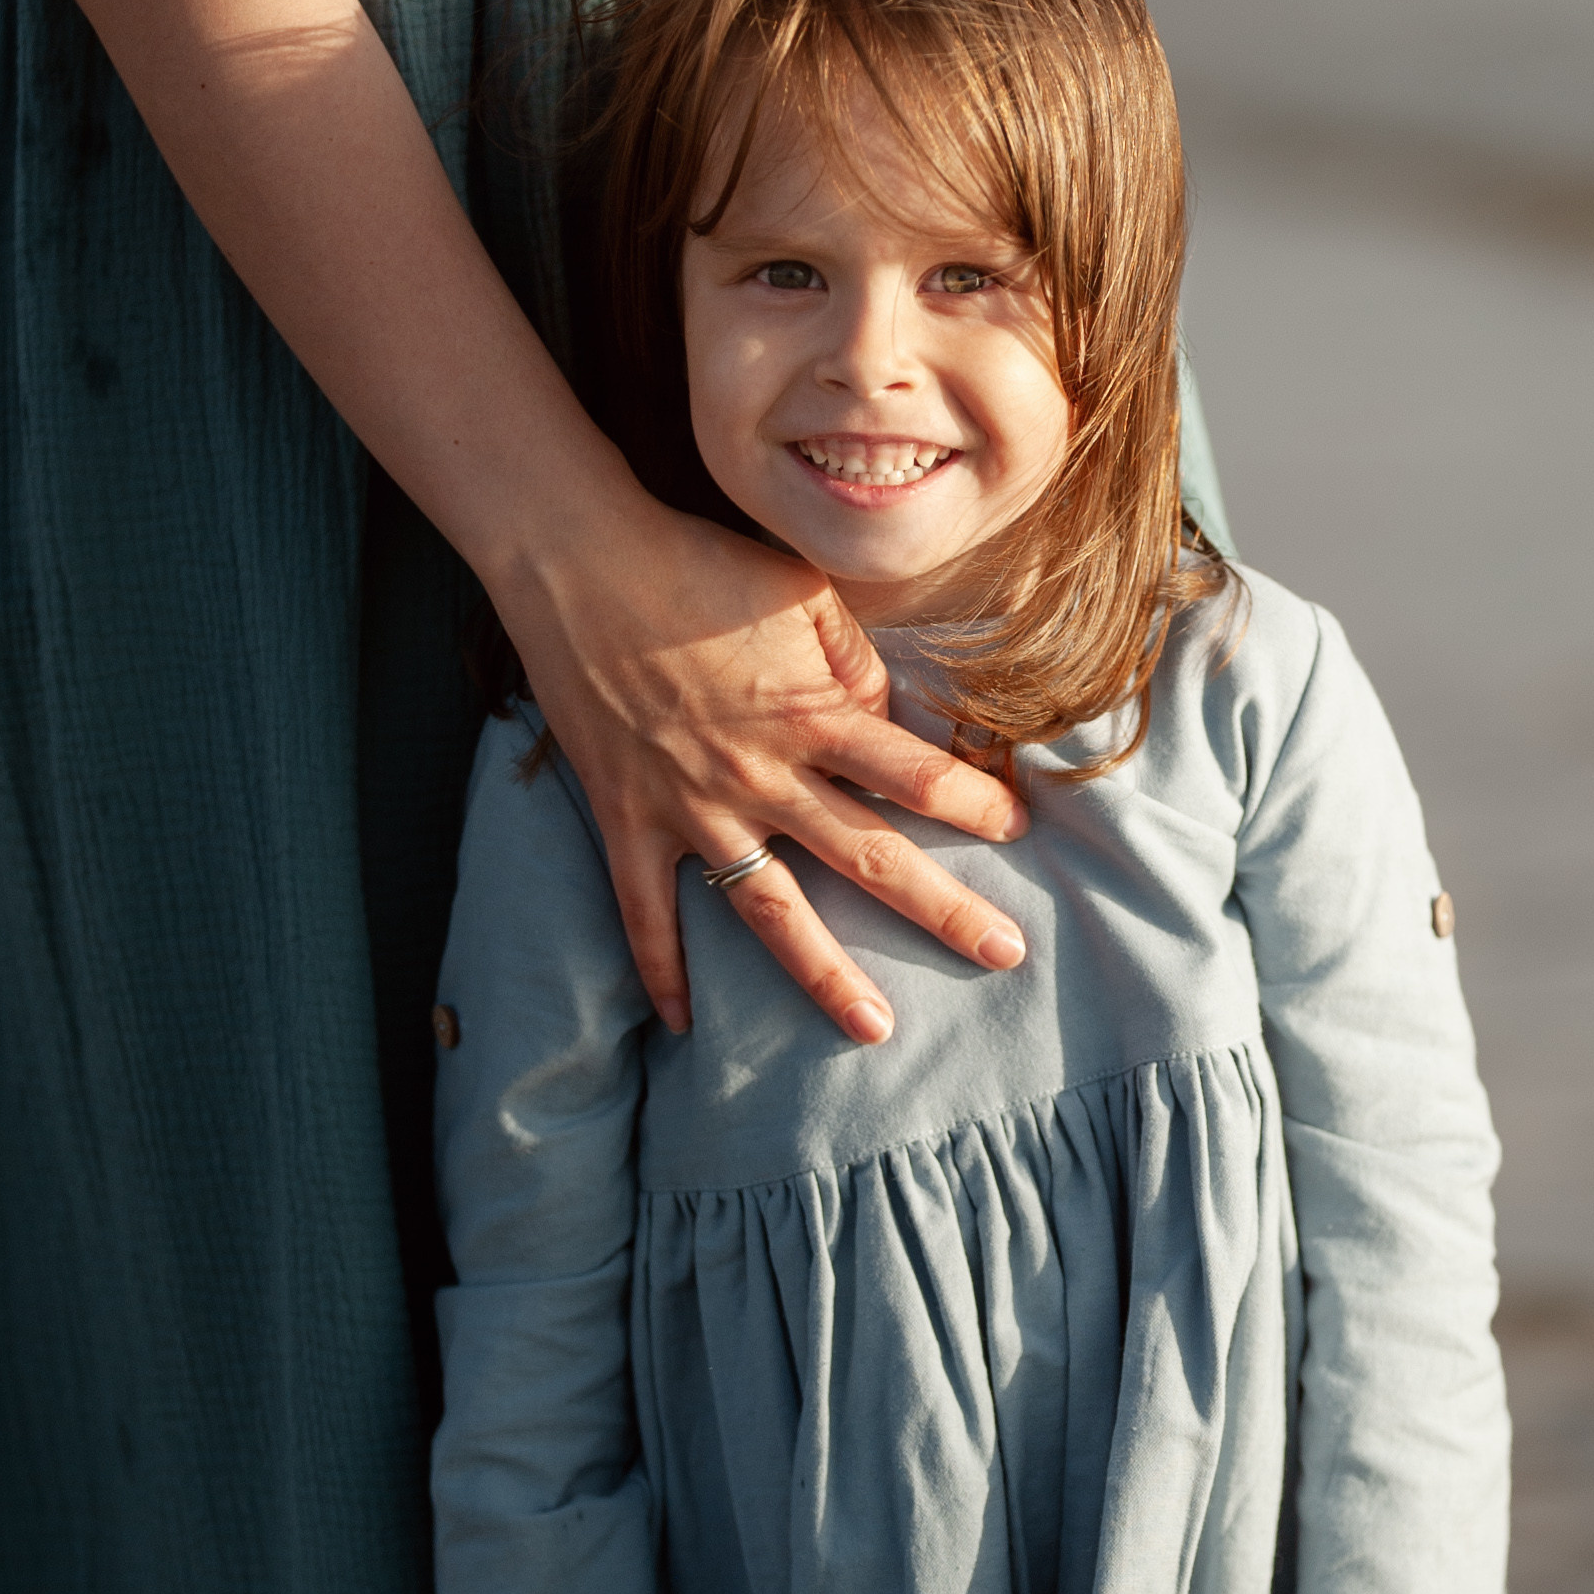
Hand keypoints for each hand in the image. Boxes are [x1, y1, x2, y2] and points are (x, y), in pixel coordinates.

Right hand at [498, 481, 1028, 1039]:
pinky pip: (646, 913)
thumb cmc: (696, 564)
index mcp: (811, 715)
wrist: (576, 563)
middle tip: (1005, 955)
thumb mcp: (802, 591)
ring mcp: (692, 807)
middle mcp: (760, 776)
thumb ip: (855, 659)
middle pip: (868, 856)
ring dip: (826, 976)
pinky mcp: (628, 820)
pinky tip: (685, 1023)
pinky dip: (662, 970)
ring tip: (875, 1029)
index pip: (914, 773)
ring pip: (771, 911)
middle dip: (944, 910)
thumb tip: (884, 714)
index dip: (973, 802)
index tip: (1016, 829)